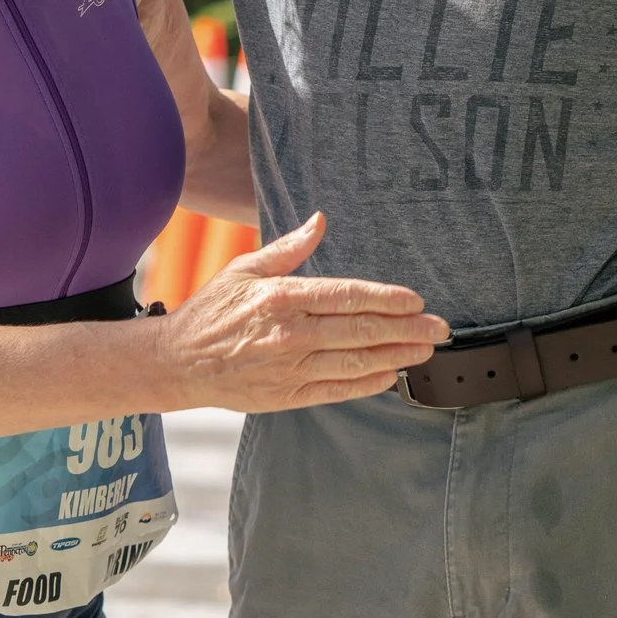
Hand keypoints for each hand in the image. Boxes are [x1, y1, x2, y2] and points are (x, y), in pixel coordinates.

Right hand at [155, 213, 447, 413]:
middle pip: (361, 330)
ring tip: (425, 351)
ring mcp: (290, 368)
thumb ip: (288, 248)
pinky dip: (368, 384)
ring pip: (356, 362)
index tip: (416, 300)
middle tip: (440, 328)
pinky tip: (391, 375)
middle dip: (407, 329)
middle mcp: (290, 334)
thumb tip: (320, 221)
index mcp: (282, 297)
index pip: (347, 296)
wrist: (176, 363)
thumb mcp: (245, 269)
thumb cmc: (211, 311)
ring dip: (396, 356)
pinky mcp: (287, 396)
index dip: (387, 298)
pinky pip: (337, 390)